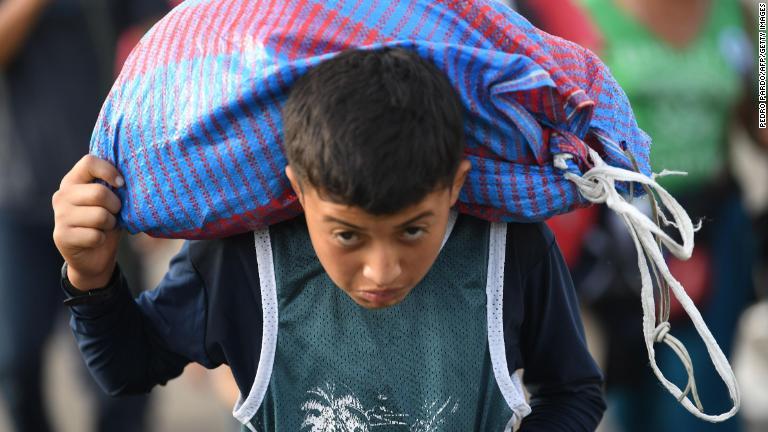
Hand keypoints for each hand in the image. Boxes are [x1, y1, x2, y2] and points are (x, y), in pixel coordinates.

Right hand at [52, 155, 124, 290]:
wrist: (93, 257)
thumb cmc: (105, 224)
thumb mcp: (111, 203)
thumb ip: (114, 189)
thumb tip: (129, 180)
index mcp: (73, 181)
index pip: (89, 162)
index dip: (109, 171)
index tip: (121, 184)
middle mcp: (62, 195)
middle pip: (99, 192)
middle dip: (116, 206)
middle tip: (115, 213)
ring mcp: (60, 216)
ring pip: (100, 216)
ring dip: (110, 224)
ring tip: (104, 227)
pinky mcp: (62, 236)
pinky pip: (95, 235)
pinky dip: (102, 239)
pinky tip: (96, 240)